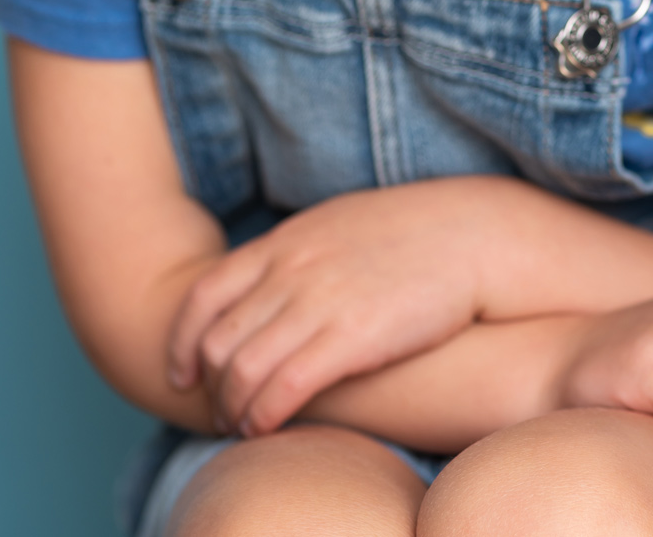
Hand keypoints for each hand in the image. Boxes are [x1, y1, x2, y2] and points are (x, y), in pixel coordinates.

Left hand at [166, 180, 505, 435]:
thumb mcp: (338, 224)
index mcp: (286, 241)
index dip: (183, 340)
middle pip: (217, 339)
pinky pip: (284, 387)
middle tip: (219, 411)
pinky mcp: (352, 337)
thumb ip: (300, 250)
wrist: (470, 233)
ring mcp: (319, 302)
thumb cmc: (411, 232)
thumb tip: (275, 273)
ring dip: (233, 408)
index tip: (182, 371)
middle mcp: (292, 270)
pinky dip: (265, 414)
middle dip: (209, 385)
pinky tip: (270, 428)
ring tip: (243, 427)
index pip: (205, 293)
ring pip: (242, 369)